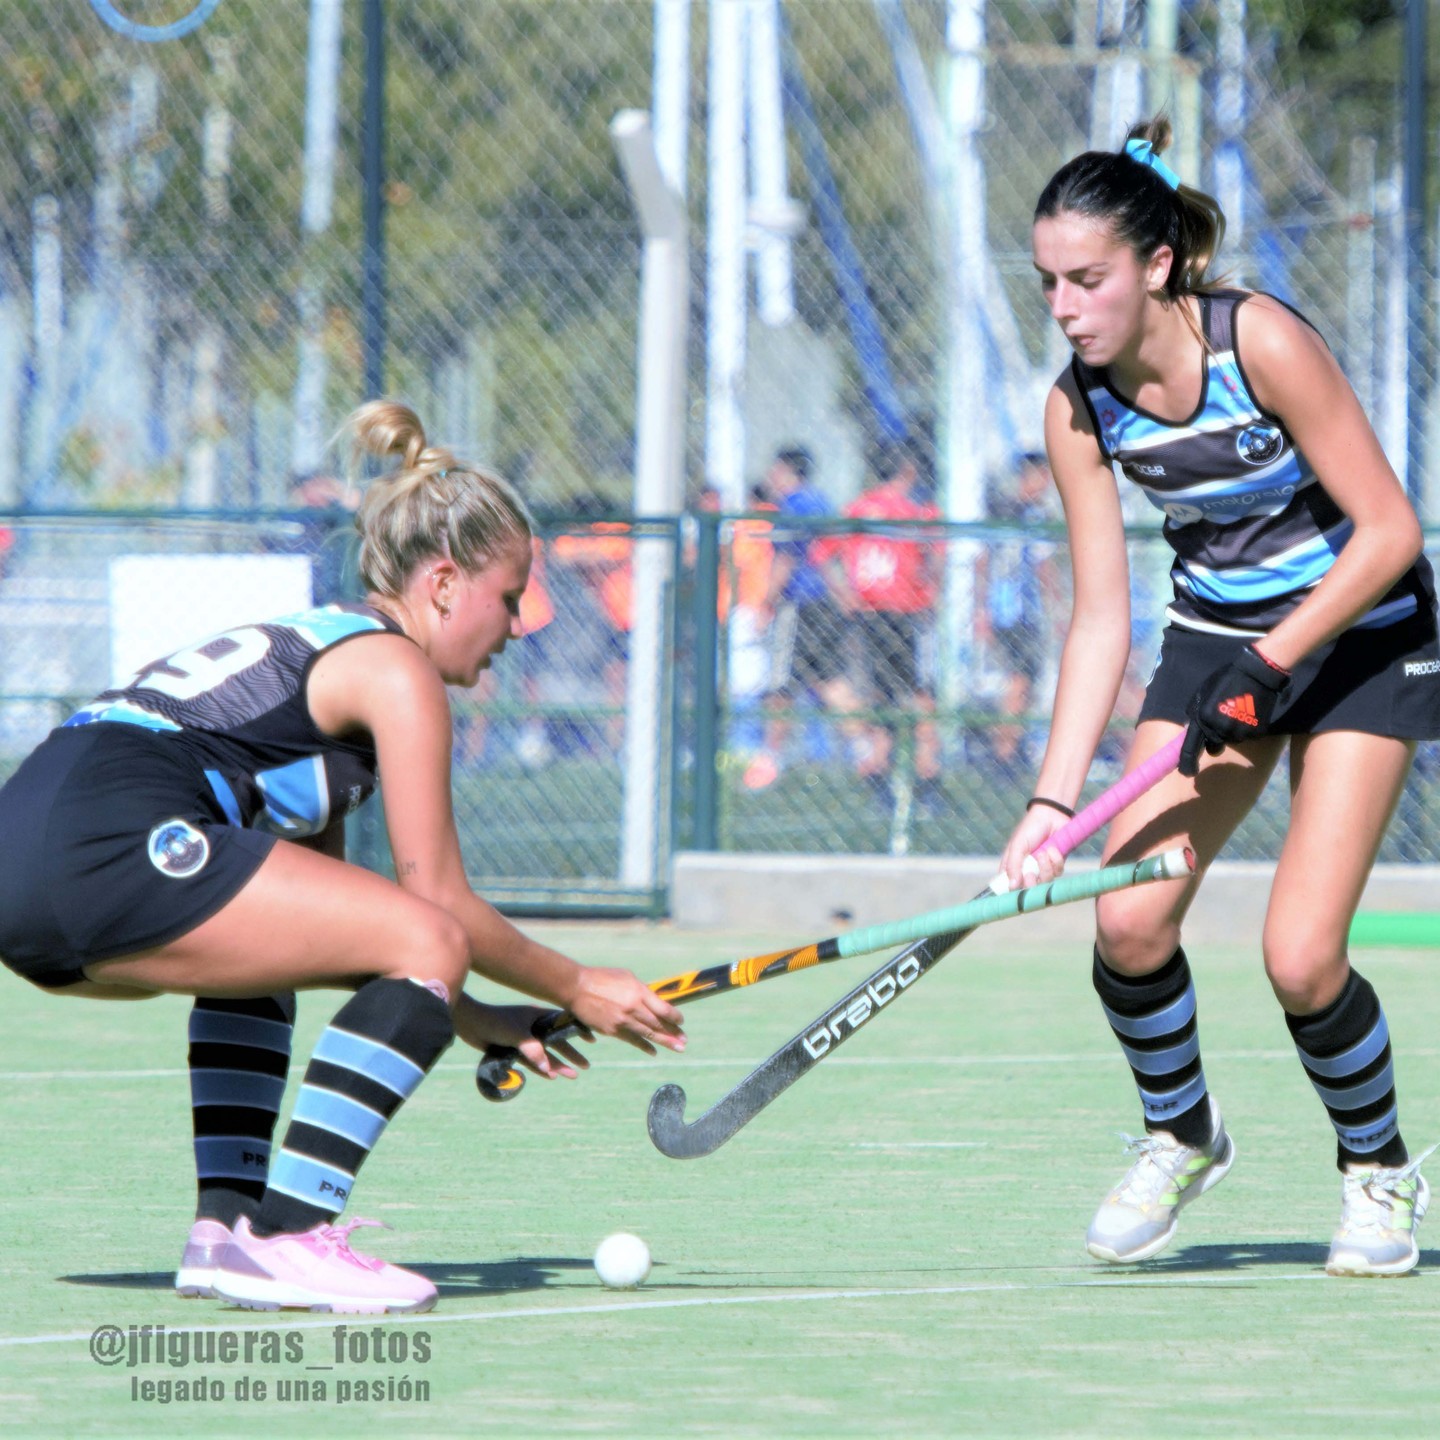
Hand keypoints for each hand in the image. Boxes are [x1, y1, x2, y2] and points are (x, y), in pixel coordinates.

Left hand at [453, 995, 593, 1079]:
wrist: (471, 1023)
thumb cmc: (495, 1021)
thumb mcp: (517, 1034)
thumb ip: (533, 1050)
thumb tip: (548, 1069)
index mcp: (538, 1015)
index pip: (563, 1023)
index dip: (577, 1032)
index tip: (591, 1041)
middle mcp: (533, 1026)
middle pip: (557, 1042)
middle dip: (571, 1055)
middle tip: (585, 1066)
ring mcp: (524, 1038)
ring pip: (545, 1054)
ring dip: (557, 1064)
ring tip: (572, 1076)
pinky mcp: (514, 1048)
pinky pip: (532, 1060)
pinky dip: (540, 1067)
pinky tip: (550, 1076)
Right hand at [568, 967, 685, 1056]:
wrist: (576, 988)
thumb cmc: (601, 978)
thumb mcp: (626, 977)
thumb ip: (641, 991)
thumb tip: (655, 1002)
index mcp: (638, 991)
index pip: (663, 1008)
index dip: (675, 1017)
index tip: (681, 1022)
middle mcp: (633, 1007)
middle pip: (658, 1023)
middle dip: (673, 1033)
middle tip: (684, 1041)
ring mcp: (622, 1020)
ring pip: (648, 1034)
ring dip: (665, 1041)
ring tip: (677, 1048)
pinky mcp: (612, 1030)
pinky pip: (632, 1040)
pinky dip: (644, 1046)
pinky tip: (653, 1051)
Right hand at [998, 802, 1069, 891]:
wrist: (1052, 815)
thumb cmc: (1030, 828)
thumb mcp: (1018, 845)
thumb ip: (1013, 866)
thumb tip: (1011, 886)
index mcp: (1013, 865)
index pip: (1009, 885)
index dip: (1013, 890)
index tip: (1016, 888)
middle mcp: (1027, 869)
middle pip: (1029, 888)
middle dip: (1031, 882)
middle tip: (1030, 873)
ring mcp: (1042, 868)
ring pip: (1045, 882)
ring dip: (1045, 868)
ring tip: (1044, 852)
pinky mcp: (1056, 864)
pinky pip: (1057, 873)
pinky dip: (1056, 861)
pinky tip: (1053, 849)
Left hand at [1179, 643, 1289, 776]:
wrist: (1256, 673)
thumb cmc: (1225, 680)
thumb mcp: (1202, 693)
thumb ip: (1195, 713)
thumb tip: (1190, 730)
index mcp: (1203, 719)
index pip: (1191, 748)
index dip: (1187, 764)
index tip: (1188, 773)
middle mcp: (1220, 729)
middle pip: (1214, 746)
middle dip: (1214, 739)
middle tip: (1222, 721)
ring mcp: (1239, 731)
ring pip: (1232, 741)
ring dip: (1231, 731)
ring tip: (1237, 711)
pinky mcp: (1256, 732)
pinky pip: (1248, 736)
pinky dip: (1247, 728)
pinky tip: (1249, 712)